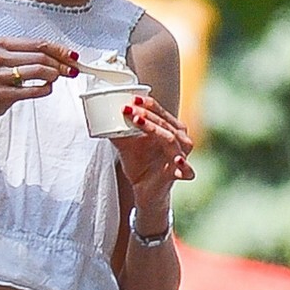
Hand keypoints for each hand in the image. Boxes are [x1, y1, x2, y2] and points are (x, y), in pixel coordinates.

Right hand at [0, 36, 82, 125]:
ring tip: (56, 79)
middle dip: (61, 64)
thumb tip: (60, 57)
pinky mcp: (2, 94)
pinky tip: (46, 89)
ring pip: (38, 70)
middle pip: (40, 56)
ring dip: (53, 75)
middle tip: (71, 70)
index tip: (72, 56)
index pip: (38, 43)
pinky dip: (44, 89)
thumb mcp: (5, 61)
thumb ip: (29, 56)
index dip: (59, 49)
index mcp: (0, 44)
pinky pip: (32, 90)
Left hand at [116, 92, 195, 223]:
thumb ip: (118, 132)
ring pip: (171, 139)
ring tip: (139, 122)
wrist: (144, 190)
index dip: (148, 104)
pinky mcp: (180, 174)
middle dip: (147, 115)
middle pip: (165, 123)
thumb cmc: (141, 164)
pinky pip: (187, 170)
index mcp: (171, 129)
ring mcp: (181, 157)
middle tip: (129, 110)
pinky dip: (184, 165)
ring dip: (155, 130)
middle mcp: (180, 140)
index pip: (161, 112)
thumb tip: (101, 117)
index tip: (132, 99)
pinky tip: (177, 160)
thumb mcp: (127, 145)